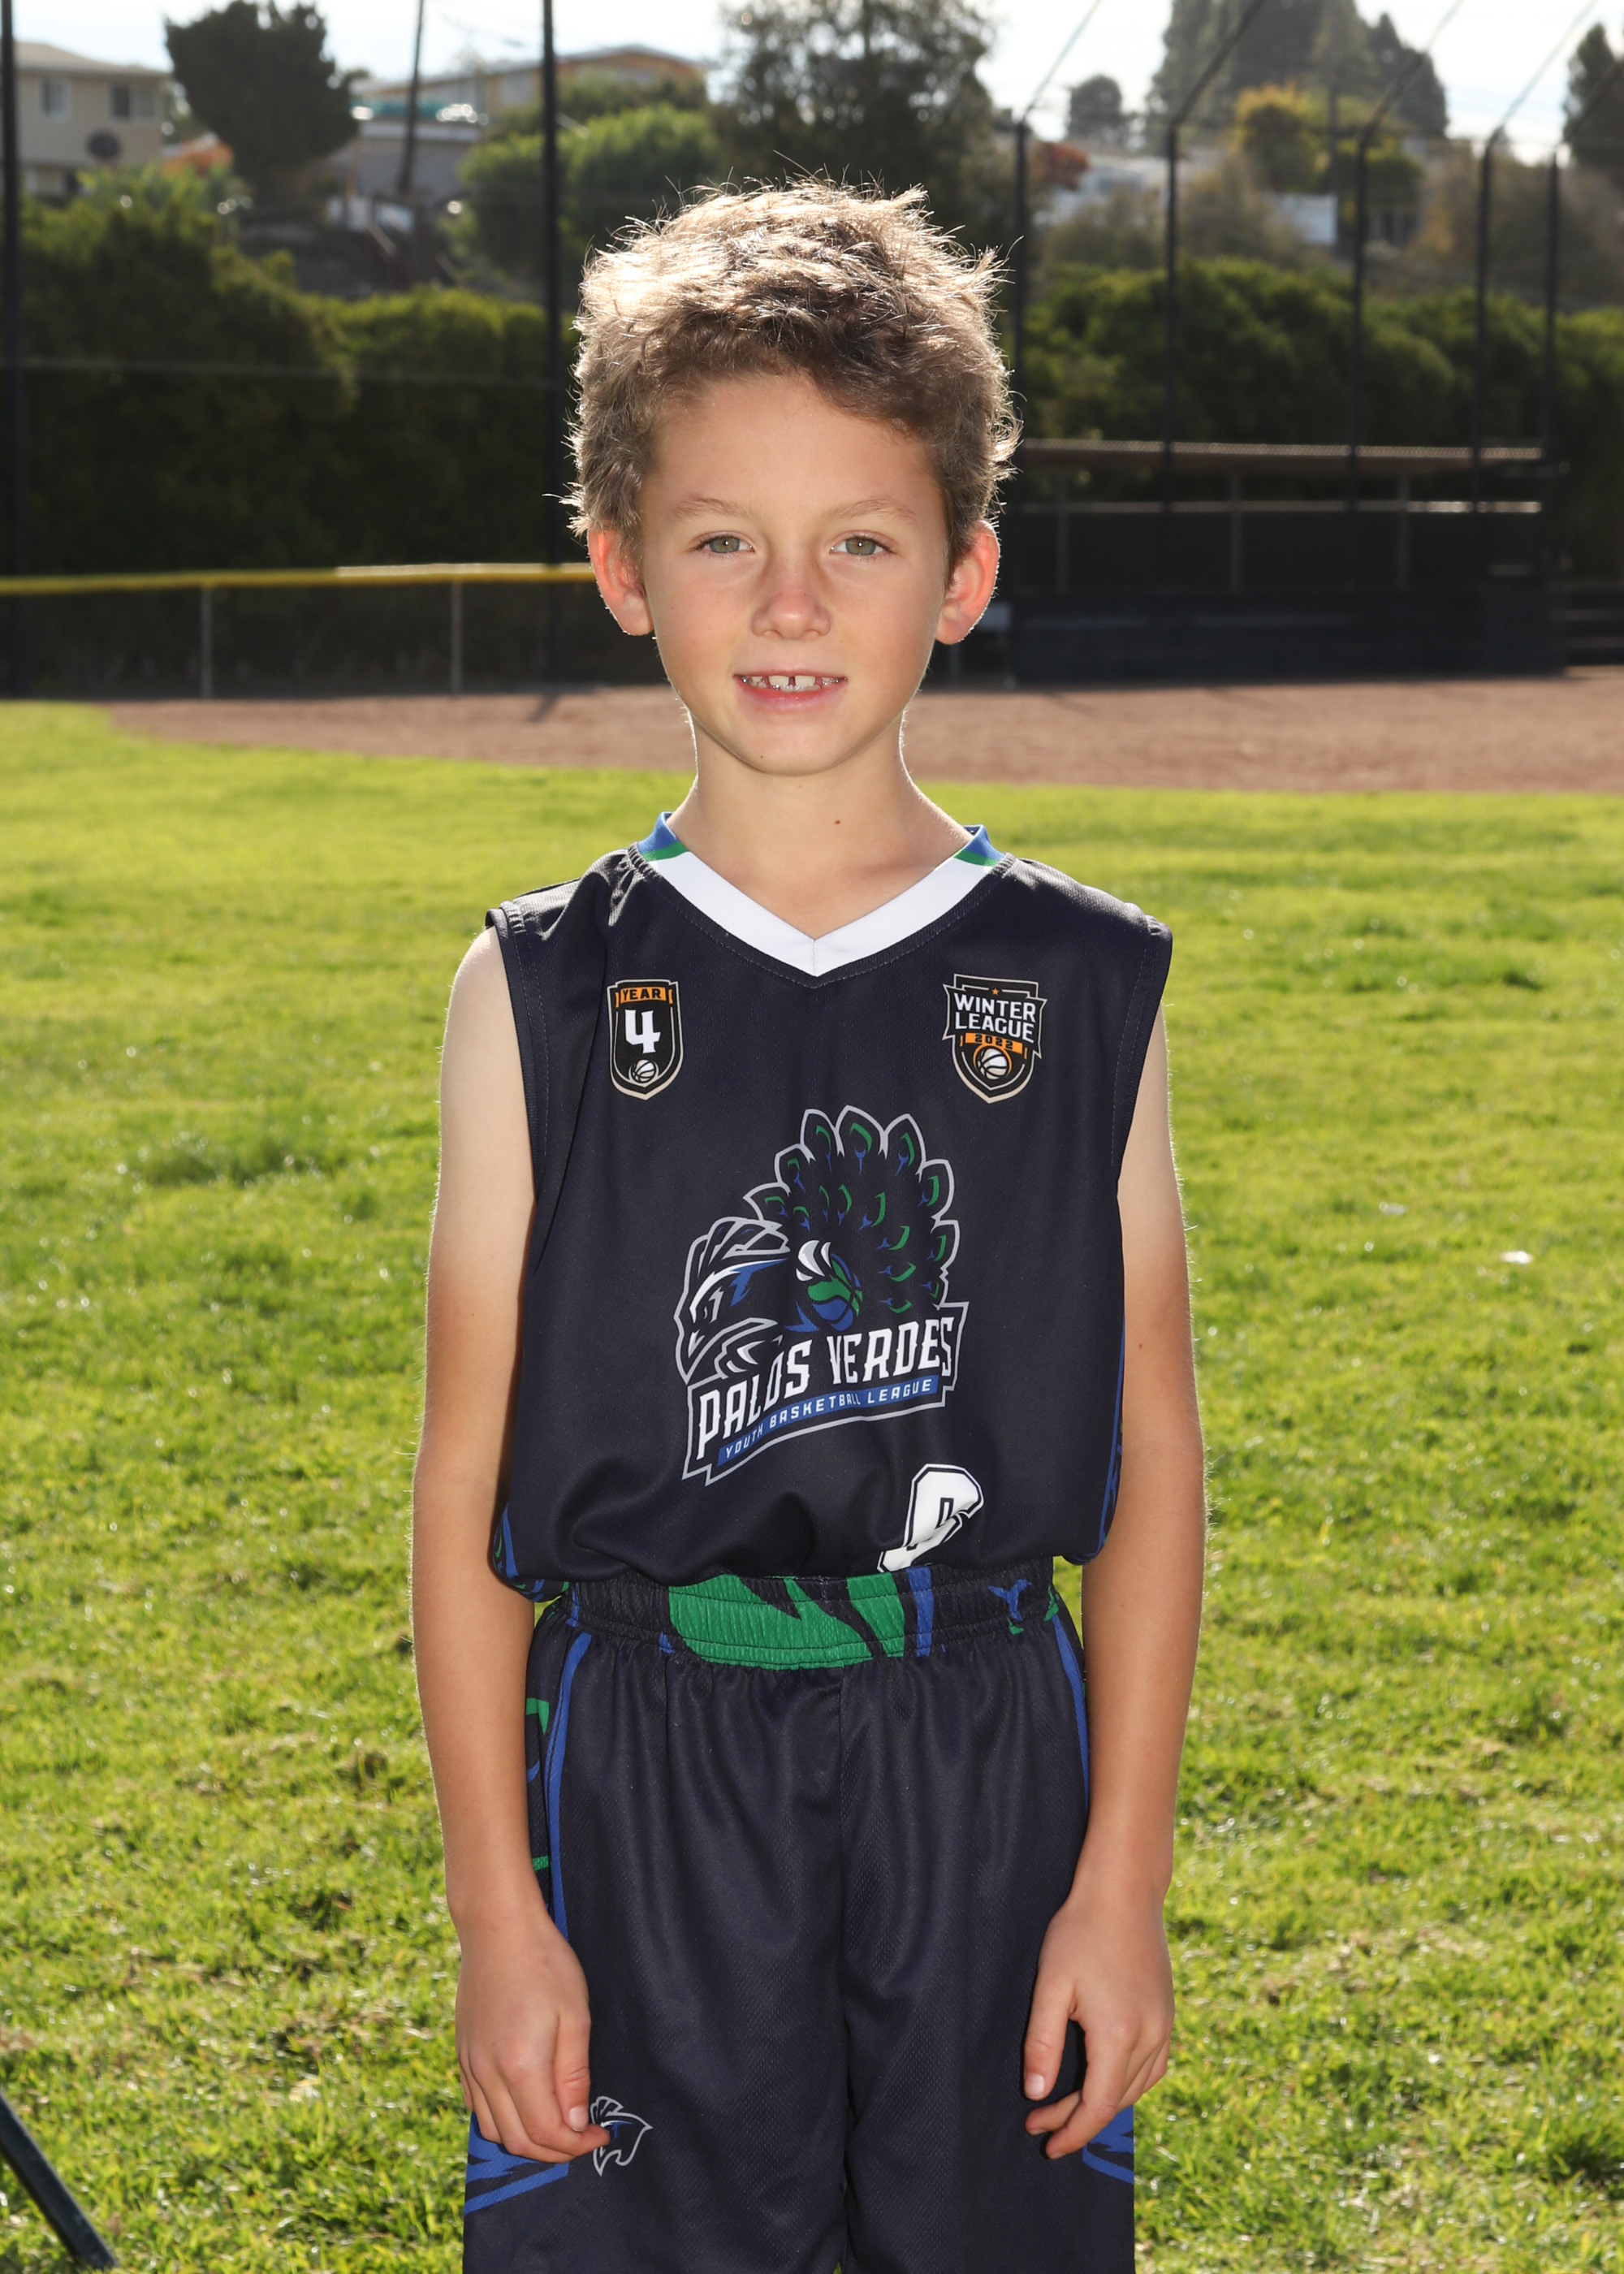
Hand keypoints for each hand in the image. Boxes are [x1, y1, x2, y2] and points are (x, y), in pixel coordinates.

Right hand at [456, 1899, 611, 2163]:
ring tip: (557, 2127)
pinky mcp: (462, 2054)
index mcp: (519, 2065)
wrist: (498, 1928)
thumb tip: (575, 2124)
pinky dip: (502, 2120)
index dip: (576, 2145)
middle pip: (517, 2140)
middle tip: (583, 2138)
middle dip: (554, 2152)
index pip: (546, 2132)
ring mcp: (469, 2065)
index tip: (600, 2134)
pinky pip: (476, 2107)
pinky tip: (525, 2106)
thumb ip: (573, 2076)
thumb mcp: (575, 2015)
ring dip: (526, 2141)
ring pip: (493, 2130)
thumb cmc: (545, 1964)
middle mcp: (487, 2073)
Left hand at [1021, 1872, 1173, 2158]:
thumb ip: (1043, 2042)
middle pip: (1117, 2101)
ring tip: (1066, 2107)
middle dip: (1078, 2120)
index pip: (1099, 2106)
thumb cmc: (1080, 1931)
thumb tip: (1037, 2094)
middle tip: (1041, 2121)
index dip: (1072, 2132)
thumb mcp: (1051, 1984)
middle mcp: (1150, 2037)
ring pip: (1137, 2088)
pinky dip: (1129, 2085)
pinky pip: (1153, 2068)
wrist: (1125, 1891)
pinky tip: (1106, 2079)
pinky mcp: (1168, 2015)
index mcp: (1118, 2034)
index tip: (1045, 2143)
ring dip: (1104, 2104)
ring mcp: (1165, 2026)